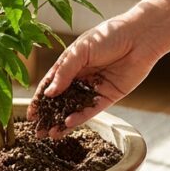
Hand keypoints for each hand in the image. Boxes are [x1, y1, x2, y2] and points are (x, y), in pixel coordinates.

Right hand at [28, 15, 162, 136]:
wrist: (140, 38)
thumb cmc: (108, 36)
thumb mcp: (80, 51)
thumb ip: (64, 72)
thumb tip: (48, 93)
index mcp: (68, 65)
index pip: (49, 86)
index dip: (39, 100)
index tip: (30, 114)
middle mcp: (79, 79)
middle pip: (60, 101)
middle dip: (48, 116)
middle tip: (37, 131)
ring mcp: (93, 88)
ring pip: (74, 108)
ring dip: (61, 121)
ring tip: (50, 134)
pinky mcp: (108, 96)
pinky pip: (91, 110)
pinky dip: (80, 117)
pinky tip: (68, 123)